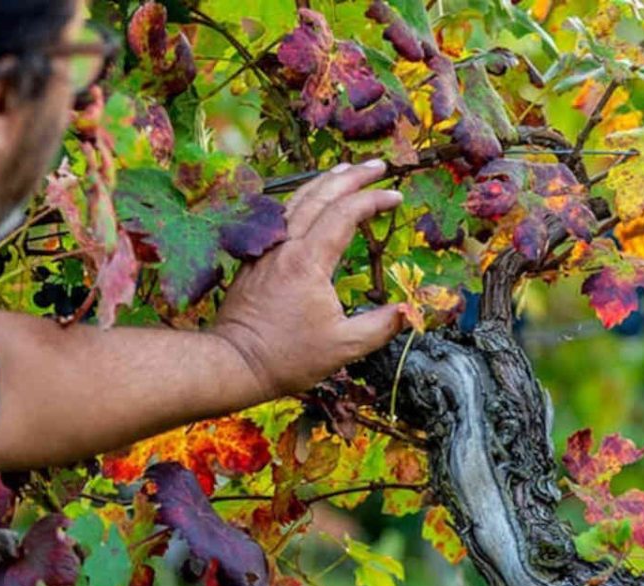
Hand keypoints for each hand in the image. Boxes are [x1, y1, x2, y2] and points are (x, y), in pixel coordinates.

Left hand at [214, 159, 407, 401]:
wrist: (235, 362)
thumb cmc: (288, 358)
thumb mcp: (344, 348)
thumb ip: (380, 327)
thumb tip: (407, 311)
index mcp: (309, 261)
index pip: (346, 214)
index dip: (374, 200)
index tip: (397, 197)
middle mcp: (287, 246)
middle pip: (321, 195)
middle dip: (352, 176)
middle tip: (377, 165)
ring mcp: (268, 249)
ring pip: (298, 201)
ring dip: (325, 182)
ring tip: (345, 170)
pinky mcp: (256, 259)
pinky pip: (282, 217)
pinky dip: (303, 200)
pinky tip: (310, 202)